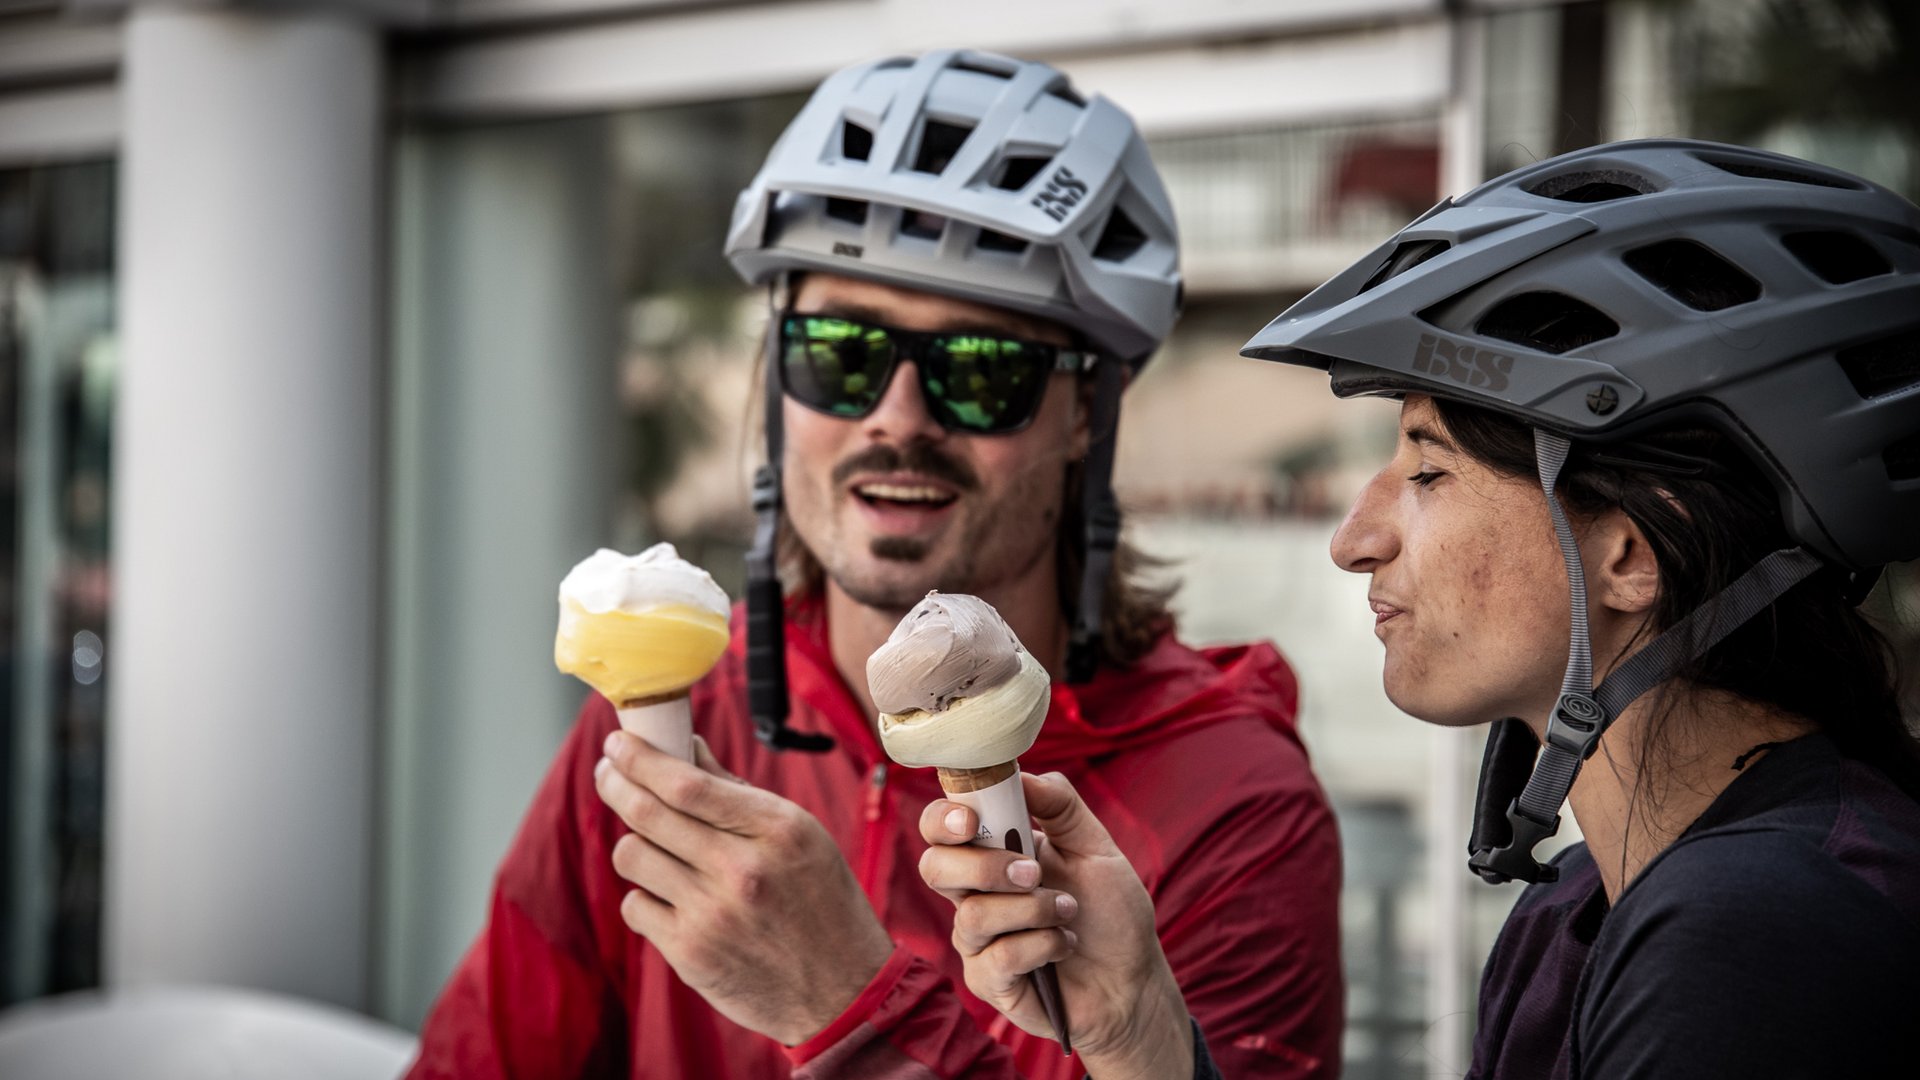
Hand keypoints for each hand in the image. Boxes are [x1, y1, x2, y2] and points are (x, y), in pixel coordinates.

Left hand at [595, 731, 894, 1045]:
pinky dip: (645, 895)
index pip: (688, 784)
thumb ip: (738, 794)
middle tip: (607, 772)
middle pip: (648, 813)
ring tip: (653, 844)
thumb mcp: (800, 836)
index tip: (618, 742)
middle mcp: (742, 870)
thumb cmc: (821, 903)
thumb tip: (686, 749)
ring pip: (632, 855)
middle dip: (615, 783)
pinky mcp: (689, 953)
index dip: (641, 758)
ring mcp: (712, 914)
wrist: (841, 990)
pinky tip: (669, 896)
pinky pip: (635, 905)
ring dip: (634, 843)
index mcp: (777, 830)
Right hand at [917, 771, 1194, 1079]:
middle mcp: (974, 892)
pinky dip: (1042, 946)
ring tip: (1069, 913)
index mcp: (993, 852)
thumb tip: (1022, 773)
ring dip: (1034, 910)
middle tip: (1034, 873)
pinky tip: (1064, 946)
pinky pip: (997, 956)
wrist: (1132, 980)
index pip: (940, 826)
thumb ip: (1060, 805)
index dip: (942, 818)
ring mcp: (976, 938)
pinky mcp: (987, 980)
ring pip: (972, 914)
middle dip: (983, 866)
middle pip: (933, 867)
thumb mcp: (1096, 847)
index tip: (970, 819)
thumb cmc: (1111, 913)